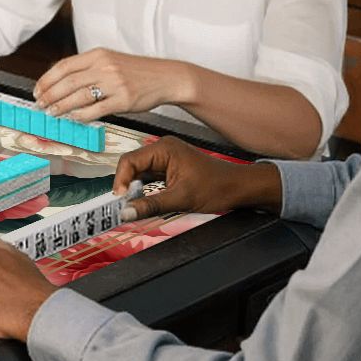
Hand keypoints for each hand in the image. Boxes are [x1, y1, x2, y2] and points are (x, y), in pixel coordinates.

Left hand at [34, 49, 189, 121]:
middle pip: (68, 82)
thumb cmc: (136, 72)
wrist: (166, 77)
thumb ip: (87, 68)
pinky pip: (96, 110)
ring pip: (78, 96)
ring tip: (51, 113)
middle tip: (40, 104)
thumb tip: (60, 83)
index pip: (64, 66)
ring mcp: (114, 83)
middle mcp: (104, 66)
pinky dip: (81, 115)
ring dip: (61, 106)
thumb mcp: (110, 61)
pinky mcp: (123, 100)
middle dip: (49, 95)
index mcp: (98, 55)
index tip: (38, 90)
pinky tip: (73, 118)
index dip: (47, 79)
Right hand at [112, 136, 282, 219]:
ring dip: (135, 190)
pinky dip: (145, 191)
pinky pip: (148, 178)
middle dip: (127, 186)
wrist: (240, 188)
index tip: (120, 200)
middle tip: (125, 205)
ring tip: (135, 205)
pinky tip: (145, 202)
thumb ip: (150, 205)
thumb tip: (126, 212)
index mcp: (163, 148)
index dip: (121, 181)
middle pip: (132, 166)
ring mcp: (165, 159)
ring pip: (139, 173)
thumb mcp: (181, 199)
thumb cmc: (217, 187)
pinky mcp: (168, 169)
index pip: (129, 161)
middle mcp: (162, 149)